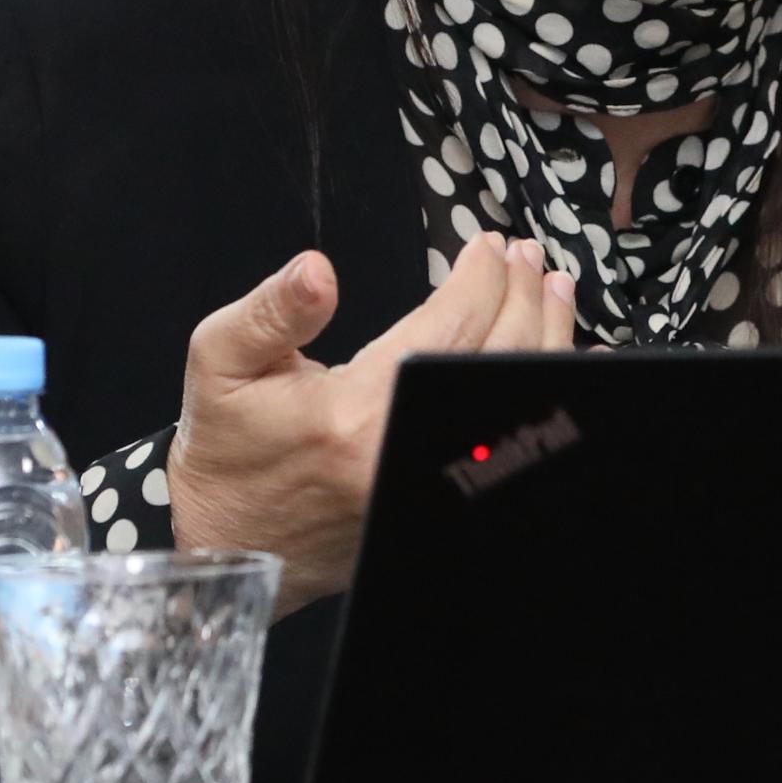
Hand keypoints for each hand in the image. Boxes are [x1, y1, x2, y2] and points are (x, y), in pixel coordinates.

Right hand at [165, 234, 577, 617]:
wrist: (229, 537)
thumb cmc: (227, 449)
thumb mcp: (218, 361)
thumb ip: (272, 311)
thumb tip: (317, 271)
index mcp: (356, 413)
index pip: (450, 325)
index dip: (480, 276)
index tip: (487, 245)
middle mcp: (401, 449)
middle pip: (496, 358)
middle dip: (524, 296)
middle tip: (527, 257)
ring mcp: (424, 479)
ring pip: (508, 397)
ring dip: (543, 337)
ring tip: (551, 292)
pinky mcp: (433, 497)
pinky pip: (504, 442)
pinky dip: (539, 392)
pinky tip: (563, 360)